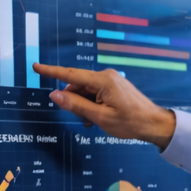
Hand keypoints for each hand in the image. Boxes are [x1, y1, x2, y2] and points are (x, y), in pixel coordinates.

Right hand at [34, 63, 177, 148]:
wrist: (154, 124)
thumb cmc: (131, 122)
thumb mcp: (100, 117)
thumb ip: (76, 106)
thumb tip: (55, 95)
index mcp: (103, 81)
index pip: (70, 75)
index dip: (51, 72)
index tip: (36, 67)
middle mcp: (106, 76)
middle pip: (78, 86)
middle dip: (75, 102)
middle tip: (85, 121)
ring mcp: (111, 81)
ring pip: (86, 91)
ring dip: (85, 106)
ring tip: (96, 122)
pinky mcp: (114, 86)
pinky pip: (95, 93)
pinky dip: (93, 105)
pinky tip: (100, 117)